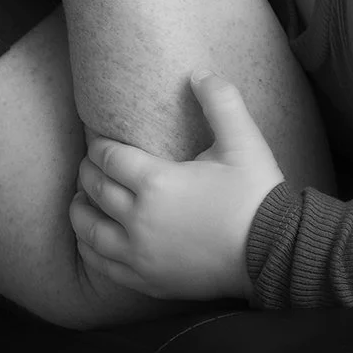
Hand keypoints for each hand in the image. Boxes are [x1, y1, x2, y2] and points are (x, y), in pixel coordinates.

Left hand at [69, 72, 285, 301]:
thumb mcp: (243, 141)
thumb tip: (200, 72)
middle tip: (89, 164)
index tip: (99, 141)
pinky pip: (104, 266)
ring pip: (91, 231)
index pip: (109, 158)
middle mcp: (139, 219)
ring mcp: (141, 254)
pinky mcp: (148, 280)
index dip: (99, 145)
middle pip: (95, 190)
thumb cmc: (257, 195)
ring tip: (79, 200)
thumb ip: (220, 101)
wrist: (273, 251)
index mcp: (156, 182)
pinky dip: (90, 250)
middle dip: (88, 173)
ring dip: (80, 212)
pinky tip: (90, 242)